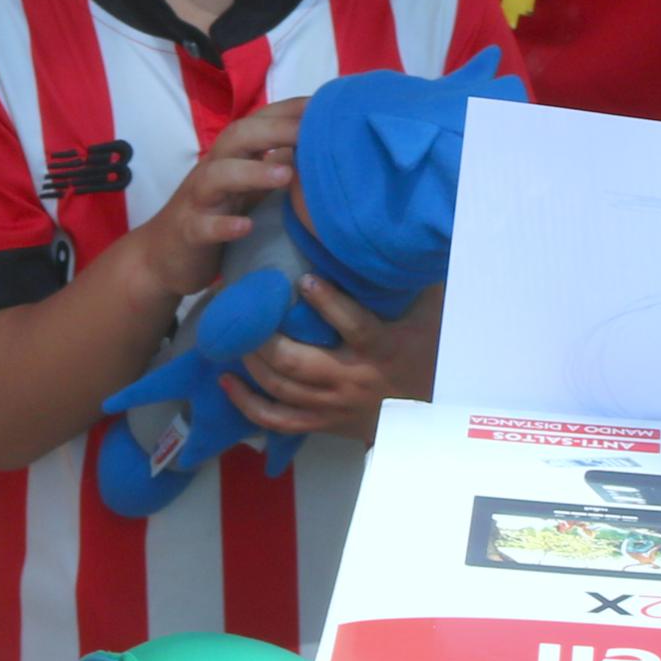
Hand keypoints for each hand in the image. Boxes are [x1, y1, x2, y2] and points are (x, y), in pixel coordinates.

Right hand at [129, 98, 301, 301]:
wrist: (162, 257)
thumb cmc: (213, 216)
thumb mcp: (245, 188)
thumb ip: (274, 165)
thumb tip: (318, 146)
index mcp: (231, 158)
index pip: (257, 122)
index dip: (288, 110)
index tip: (324, 104)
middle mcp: (213, 170)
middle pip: (237, 138)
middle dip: (274, 130)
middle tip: (310, 132)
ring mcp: (198, 201)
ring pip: (217, 175)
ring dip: (252, 172)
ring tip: (286, 174)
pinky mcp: (189, 233)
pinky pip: (204, 226)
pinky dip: (224, 225)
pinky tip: (246, 226)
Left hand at [223, 275, 440, 443]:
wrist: (433, 416)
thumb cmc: (429, 354)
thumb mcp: (431, 315)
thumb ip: (412, 281)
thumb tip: (403, 237)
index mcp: (382, 349)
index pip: (354, 326)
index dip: (329, 303)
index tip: (303, 279)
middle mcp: (352, 379)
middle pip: (297, 362)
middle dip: (263, 336)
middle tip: (242, 308)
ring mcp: (334, 405)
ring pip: (281, 388)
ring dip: (252, 361)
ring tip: (231, 335)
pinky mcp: (323, 424)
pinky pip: (279, 421)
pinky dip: (248, 404)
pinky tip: (227, 381)